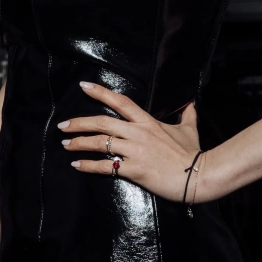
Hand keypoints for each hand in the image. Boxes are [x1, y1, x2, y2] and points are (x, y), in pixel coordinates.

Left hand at [58, 80, 209, 203]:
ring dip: (79, 143)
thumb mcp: (189, 129)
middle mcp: (138, 133)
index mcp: (148, 121)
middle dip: (79, 123)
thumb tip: (191, 102)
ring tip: (65, 145)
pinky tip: (77, 165)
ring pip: (100, 143)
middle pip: (102, 122)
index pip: (120, 102)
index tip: (83, 86)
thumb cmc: (192, 153)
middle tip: (63, 125)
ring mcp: (135, 151)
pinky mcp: (134, 170)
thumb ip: (188, 114)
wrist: (198, 176)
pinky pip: (105, 166)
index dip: (100, 93)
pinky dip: (89, 165)